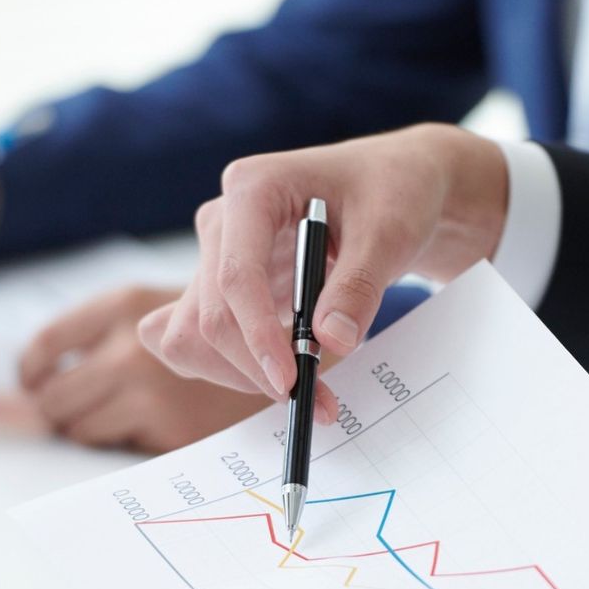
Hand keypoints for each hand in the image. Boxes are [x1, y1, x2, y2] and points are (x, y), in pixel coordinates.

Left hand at [20, 286, 265, 452]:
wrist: (290, 355)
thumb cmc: (232, 331)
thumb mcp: (173, 307)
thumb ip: (124, 330)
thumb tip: (41, 380)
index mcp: (124, 305)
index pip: (46, 345)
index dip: (32, 372)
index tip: (34, 387)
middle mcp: (129, 344)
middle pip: (52, 396)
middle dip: (59, 411)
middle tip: (74, 415)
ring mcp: (146, 387)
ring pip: (77, 426)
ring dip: (92, 429)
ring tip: (121, 420)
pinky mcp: (167, 425)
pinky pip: (114, 443)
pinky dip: (127, 441)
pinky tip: (153, 427)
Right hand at [139, 124, 507, 413]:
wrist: (394, 186)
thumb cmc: (391, 192)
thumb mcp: (390, 231)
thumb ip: (359, 285)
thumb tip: (331, 341)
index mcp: (253, 188)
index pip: (236, 275)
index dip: (257, 335)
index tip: (290, 380)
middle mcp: (223, 222)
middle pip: (211, 314)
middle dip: (257, 367)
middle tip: (317, 402)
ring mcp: (218, 256)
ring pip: (194, 334)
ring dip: (241, 374)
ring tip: (309, 390)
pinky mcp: (224, 287)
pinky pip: (198, 339)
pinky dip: (231, 366)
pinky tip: (277, 372)